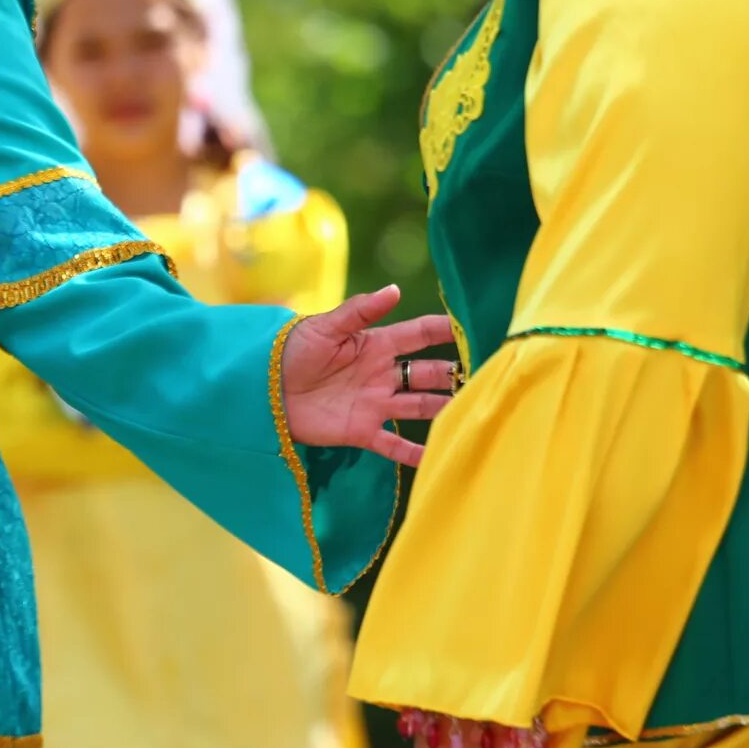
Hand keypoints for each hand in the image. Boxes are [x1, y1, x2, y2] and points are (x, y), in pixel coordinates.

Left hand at [280, 286, 459, 465]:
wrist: (263, 388)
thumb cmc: (292, 350)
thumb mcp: (325, 327)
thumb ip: (359, 312)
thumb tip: (394, 289)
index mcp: (376, 344)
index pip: (418, 335)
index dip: (443, 330)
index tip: (472, 328)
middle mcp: (382, 374)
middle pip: (427, 373)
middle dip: (454, 373)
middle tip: (484, 375)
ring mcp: (374, 403)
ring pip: (419, 405)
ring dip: (443, 408)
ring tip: (471, 410)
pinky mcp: (361, 430)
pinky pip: (392, 443)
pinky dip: (413, 453)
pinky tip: (436, 457)